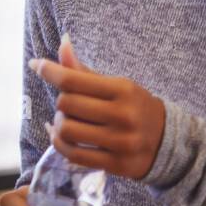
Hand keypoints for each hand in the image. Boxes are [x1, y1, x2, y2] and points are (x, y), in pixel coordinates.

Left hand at [28, 33, 166, 178]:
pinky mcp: (116, 164)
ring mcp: (121, 142)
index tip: (36, 65)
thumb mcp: (115, 85)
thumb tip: (62, 42)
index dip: (49, 71)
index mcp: (123, 90)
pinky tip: (62, 137)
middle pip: (65, 104)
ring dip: (59, 126)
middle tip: (69, 106)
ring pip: (65, 130)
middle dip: (61, 103)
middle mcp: (124, 115)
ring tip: (67, 122)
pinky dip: (60, 144)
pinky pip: (72, 154)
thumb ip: (84, 70)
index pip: (73, 80)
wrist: (169, 142)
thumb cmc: (133, 107)